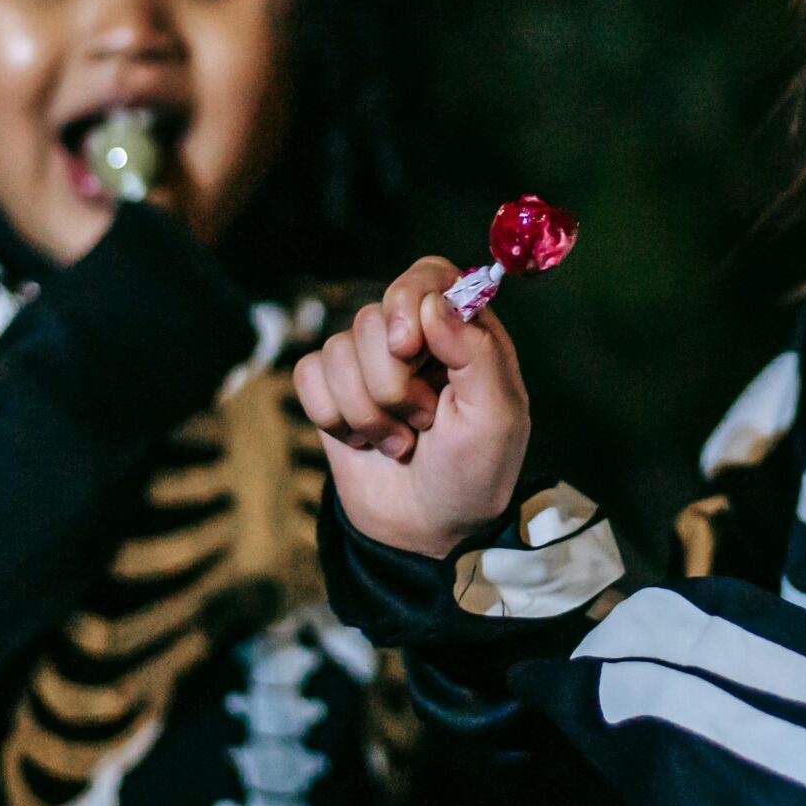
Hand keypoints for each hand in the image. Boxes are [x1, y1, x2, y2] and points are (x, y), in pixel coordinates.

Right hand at [293, 255, 529, 558]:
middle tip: (423, 420)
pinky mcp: (333, 392)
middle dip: (391, 383)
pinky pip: (308, 375)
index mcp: (463, 332)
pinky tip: (364, 442)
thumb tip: (436, 304)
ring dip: (367, 411)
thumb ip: (476, 354)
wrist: (429, 530)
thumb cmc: (475, 474)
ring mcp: (369, 363)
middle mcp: (414, 338)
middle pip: (372, 317)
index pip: (428, 274)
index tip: (408, 346)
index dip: (407, 300)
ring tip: (401, 440)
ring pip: (338, 349)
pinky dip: (331, 416)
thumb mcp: (497, 419)